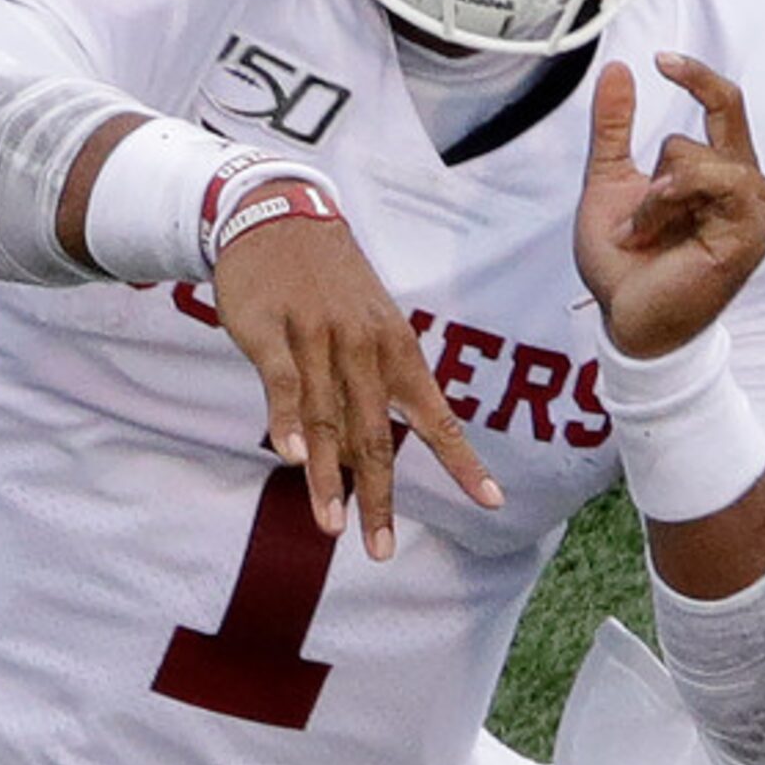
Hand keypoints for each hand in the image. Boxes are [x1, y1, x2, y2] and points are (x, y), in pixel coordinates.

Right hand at [212, 188, 503, 559]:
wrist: (277, 214)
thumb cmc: (326, 282)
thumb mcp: (367, 322)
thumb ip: (371, 385)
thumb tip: (366, 454)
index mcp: (397, 348)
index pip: (436, 416)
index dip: (463, 462)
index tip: (491, 503)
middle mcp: (364, 346)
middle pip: (376, 435)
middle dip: (380, 498)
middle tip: (381, 550)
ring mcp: (318, 338)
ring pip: (327, 420)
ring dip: (329, 479)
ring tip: (332, 528)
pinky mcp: (272, 332)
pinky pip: (283, 383)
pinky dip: (287, 421)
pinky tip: (293, 458)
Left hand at [575, 54, 764, 358]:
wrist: (626, 318)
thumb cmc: (624, 261)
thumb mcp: (608, 179)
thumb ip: (615, 127)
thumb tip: (618, 68)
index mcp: (720, 170)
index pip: (727, 103)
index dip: (699, 75)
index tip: (660, 60)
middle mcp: (746, 186)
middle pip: (720, 116)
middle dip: (661, 164)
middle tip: (636, 220)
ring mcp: (754, 209)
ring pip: (704, 154)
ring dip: (658, 192)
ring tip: (643, 232)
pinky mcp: (751, 232)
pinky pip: (717, 182)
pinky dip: (671, 200)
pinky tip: (654, 231)